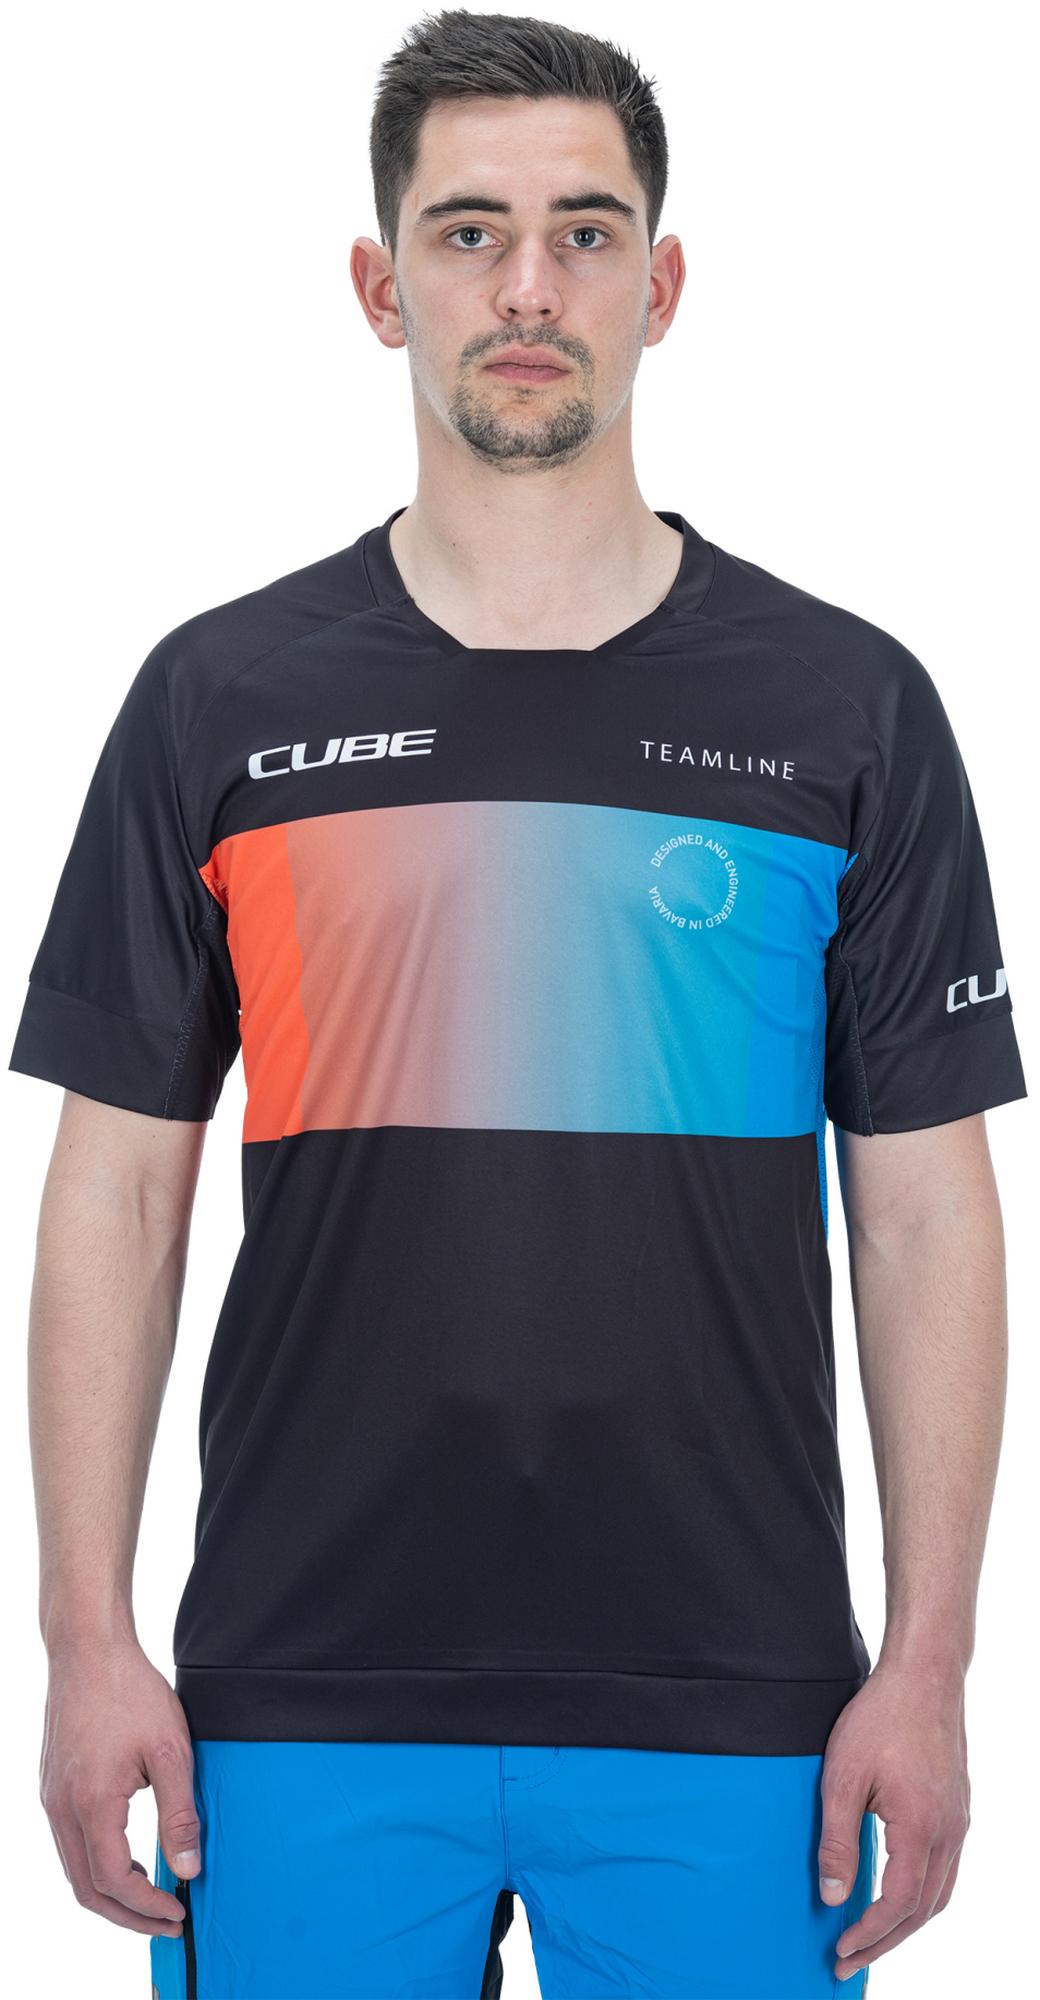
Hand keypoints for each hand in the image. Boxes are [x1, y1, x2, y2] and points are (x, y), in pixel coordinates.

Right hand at [39, 1632, 200, 1938]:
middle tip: (165, 1921)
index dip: (146, 1908)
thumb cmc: (130, 1690)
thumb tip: (188, 1868)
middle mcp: (61, 1807)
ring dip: (111, 1892)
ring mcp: (51, 1798)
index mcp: (91, 1802)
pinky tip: (128, 1857)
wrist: (88, 1649)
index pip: (114, 1881)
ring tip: (151, 1896)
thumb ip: (180, 1813)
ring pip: (75, 1869)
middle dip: (127, 1915)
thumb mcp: (170, 1750)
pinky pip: (69, 1843)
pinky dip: (97, 1863)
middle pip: (87, 1889)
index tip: (178, 1913)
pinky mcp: (52, 1786)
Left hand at [818, 1656, 970, 1982]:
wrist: (924, 1675)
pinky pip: (944, 1870)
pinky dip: (921, 1896)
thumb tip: (833, 1896)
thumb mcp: (842, 1777)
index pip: (898, 1904)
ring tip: (871, 1938)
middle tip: (850, 1961)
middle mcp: (949, 1832)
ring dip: (906, 1923)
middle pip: (922, 1910)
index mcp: (921, 1828)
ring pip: (938, 1894)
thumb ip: (836, 1840)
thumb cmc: (880, 1718)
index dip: (870, 1934)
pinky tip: (897, 1895)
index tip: (842, 1951)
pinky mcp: (957, 1809)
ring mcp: (958, 1821)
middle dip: (885, 1941)